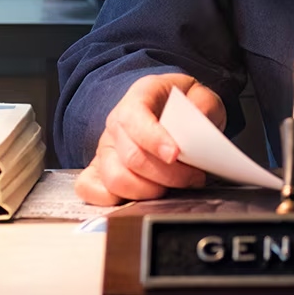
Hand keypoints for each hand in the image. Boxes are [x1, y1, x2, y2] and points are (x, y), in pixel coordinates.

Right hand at [75, 73, 226, 205]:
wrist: (167, 109)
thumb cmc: (181, 104)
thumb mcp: (199, 94)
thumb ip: (203, 106)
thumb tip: (200, 127)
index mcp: (138, 97)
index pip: (135, 118)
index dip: (154, 140)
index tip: (175, 155)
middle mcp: (115, 123)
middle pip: (131, 157)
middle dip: (166, 175)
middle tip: (193, 177)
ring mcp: (105, 148)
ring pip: (115, 179)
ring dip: (148, 191)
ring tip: (171, 189)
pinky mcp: (99, 170)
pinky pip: (90, 189)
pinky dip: (112, 200)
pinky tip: (140, 198)